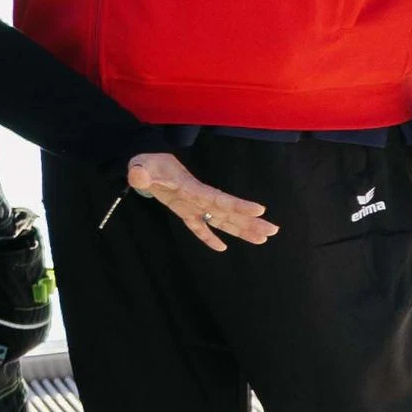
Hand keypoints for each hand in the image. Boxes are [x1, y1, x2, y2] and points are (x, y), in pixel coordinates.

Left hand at [124, 151, 276, 252]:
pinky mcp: (185, 211)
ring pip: (221, 221)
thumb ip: (141, 173)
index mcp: (192, 188)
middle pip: (228, 213)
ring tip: (262, 239)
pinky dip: (208, 237)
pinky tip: (222, 248)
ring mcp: (193, 205)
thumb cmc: (146, 163)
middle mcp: (198, 198)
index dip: (238, 205)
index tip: (260, 209)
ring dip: (240, 230)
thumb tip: (138, 175)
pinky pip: (199, 227)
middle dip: (250, 222)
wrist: (145, 162)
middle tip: (273, 231)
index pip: (219, 199)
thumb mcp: (141, 165)